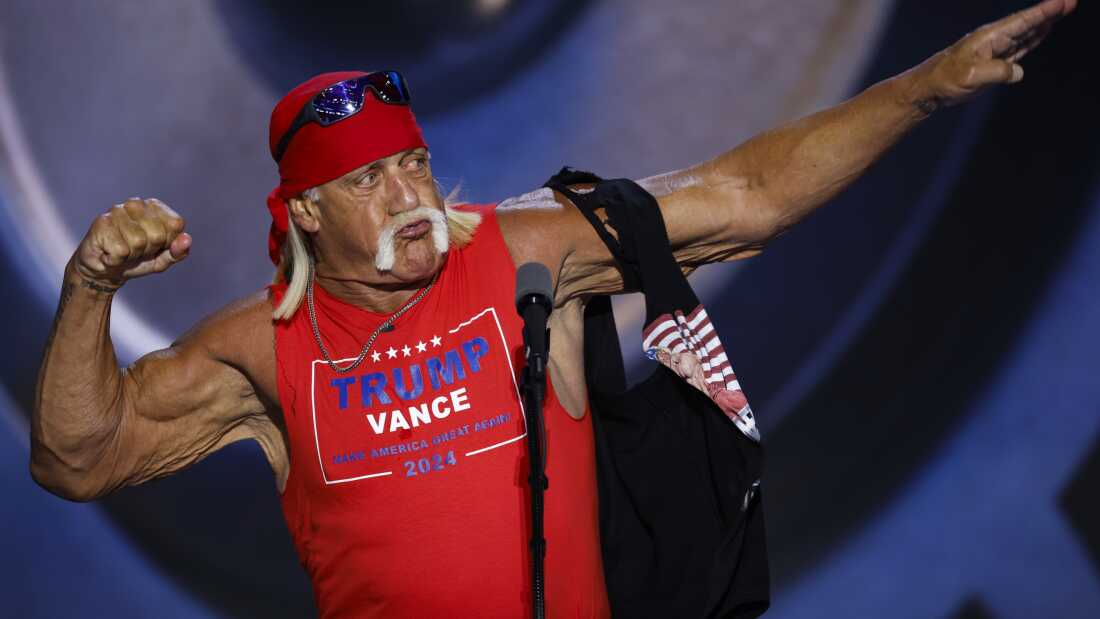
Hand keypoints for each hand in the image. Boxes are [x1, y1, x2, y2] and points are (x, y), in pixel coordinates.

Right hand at [74, 197, 191, 287]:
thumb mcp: (162, 259)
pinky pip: (121, 251)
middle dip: (148, 250)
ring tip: (122, 251)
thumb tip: (187, 239)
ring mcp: (117, 211)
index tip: (154, 246)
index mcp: (155, 207)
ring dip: (131, 255)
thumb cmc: (136, 260)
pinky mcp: (101, 223)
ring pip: (138, 242)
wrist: (103, 272)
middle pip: (157, 235)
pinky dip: (116, 260)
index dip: (167, 243)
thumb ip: (178, 251)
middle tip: (136, 251)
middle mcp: (136, 203)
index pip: (175, 224)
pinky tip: (110, 254)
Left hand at [917, 0, 1075, 107]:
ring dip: (1044, 24)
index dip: (1043, 12)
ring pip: (1026, 34)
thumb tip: (1018, 72)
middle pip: (1028, 24)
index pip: (1022, 22)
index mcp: (989, 38)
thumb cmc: (946, 79)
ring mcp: (995, 50)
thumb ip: (998, 72)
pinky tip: (1042, 32)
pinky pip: (1019, 48)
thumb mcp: (972, 76)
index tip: (1062, 2)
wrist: (930, 88)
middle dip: (1049, 13)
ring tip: (1062, 11)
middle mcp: (994, 40)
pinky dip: (1033, 39)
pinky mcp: (994, 63)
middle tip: (1070, 2)